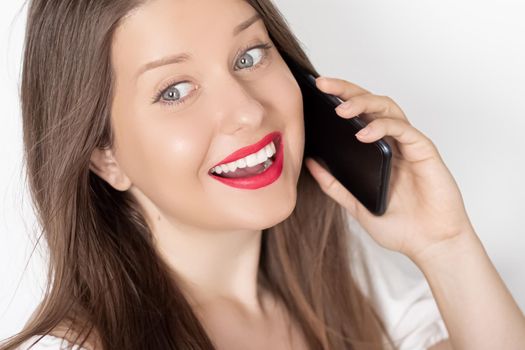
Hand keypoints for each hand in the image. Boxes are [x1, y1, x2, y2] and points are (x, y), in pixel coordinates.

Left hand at [304, 76, 474, 261]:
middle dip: (346, 91)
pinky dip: (383, 127)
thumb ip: (334, 184)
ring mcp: (409, 144)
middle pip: (370, 104)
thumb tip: (310, 162)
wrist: (431, 245)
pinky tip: (364, 134)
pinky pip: (404, 130)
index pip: (356, 116)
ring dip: (364, 103)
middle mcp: (392, 142)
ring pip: (387, 108)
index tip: (314, 92)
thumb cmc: (400, 226)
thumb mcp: (355, 204)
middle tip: (324, 84)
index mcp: (376, 151)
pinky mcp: (424, 151)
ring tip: (341, 109)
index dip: (338, 100)